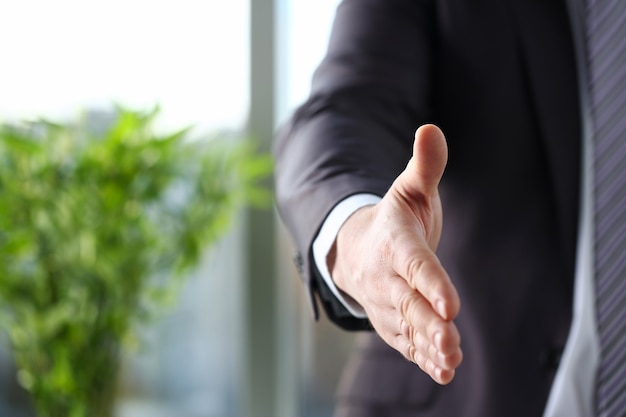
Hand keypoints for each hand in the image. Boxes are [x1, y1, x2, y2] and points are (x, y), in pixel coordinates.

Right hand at [328, 124, 461, 383]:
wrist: (354, 251)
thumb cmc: (392, 220)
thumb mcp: (408, 189)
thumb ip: (424, 165)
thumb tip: (431, 128)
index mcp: (394, 243)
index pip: (415, 264)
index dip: (432, 284)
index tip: (451, 305)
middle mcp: (386, 277)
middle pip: (409, 303)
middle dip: (429, 325)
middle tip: (451, 343)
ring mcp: (386, 302)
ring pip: (406, 327)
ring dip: (427, 346)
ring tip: (449, 363)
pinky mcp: (390, 321)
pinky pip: (405, 341)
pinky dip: (422, 356)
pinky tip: (443, 370)